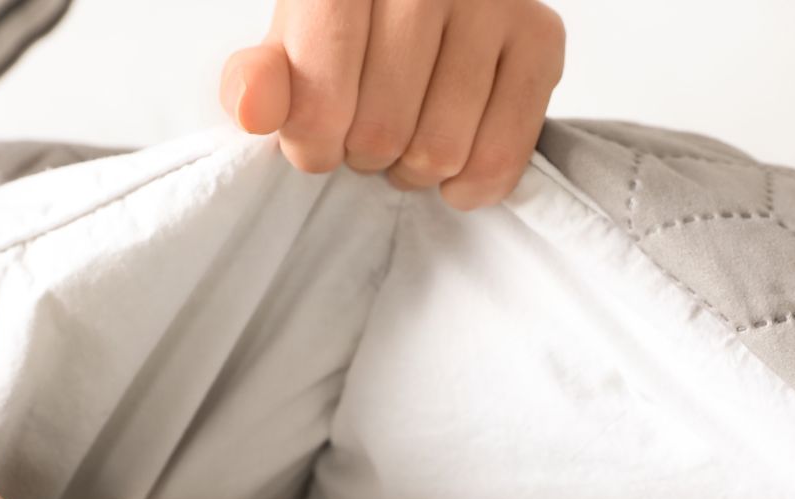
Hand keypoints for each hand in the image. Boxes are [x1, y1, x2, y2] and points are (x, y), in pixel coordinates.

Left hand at [221, 0, 564, 209]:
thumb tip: (252, 109)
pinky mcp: (542, 36)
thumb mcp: (294, 43)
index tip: (317, 137)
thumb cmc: (352, 27)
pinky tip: (452, 165)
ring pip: (441, 150)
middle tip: (368, 134)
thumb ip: (262, 78)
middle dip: (365, 155)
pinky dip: (470, 184)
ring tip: (408, 137)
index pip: (321, 99)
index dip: (313, 144)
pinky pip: (501, 154)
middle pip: (382, 131)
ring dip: (415, 170)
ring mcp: (494, 1)